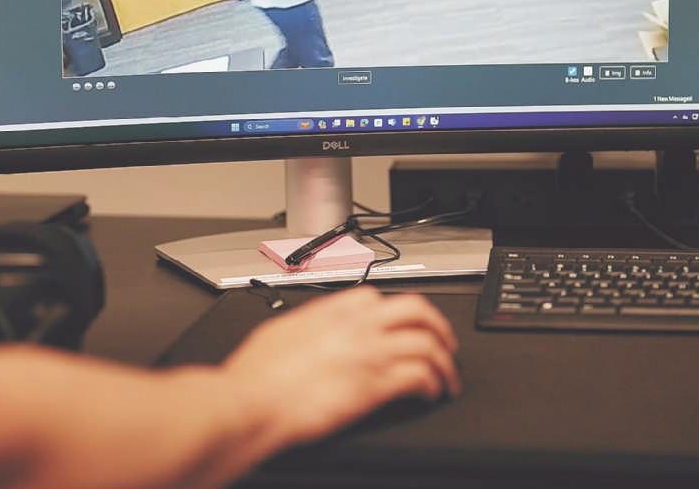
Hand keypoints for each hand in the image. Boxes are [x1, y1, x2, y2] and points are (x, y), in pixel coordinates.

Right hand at [223, 287, 459, 446]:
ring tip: (447, 376)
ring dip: (444, 361)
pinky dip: (432, 383)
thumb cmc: (254, 377)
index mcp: (330, 311)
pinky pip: (420, 376)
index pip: (376, 297)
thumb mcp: (276, 334)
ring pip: (427, 342)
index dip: (395, 310)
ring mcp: (369, 353)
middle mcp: (356, 326)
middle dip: (436, 324)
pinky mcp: (375, 386)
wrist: (252, 402)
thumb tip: (303, 331)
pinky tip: (431, 393)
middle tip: (443, 341)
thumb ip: (301, 327)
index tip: (401, 322)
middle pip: (415, 309)